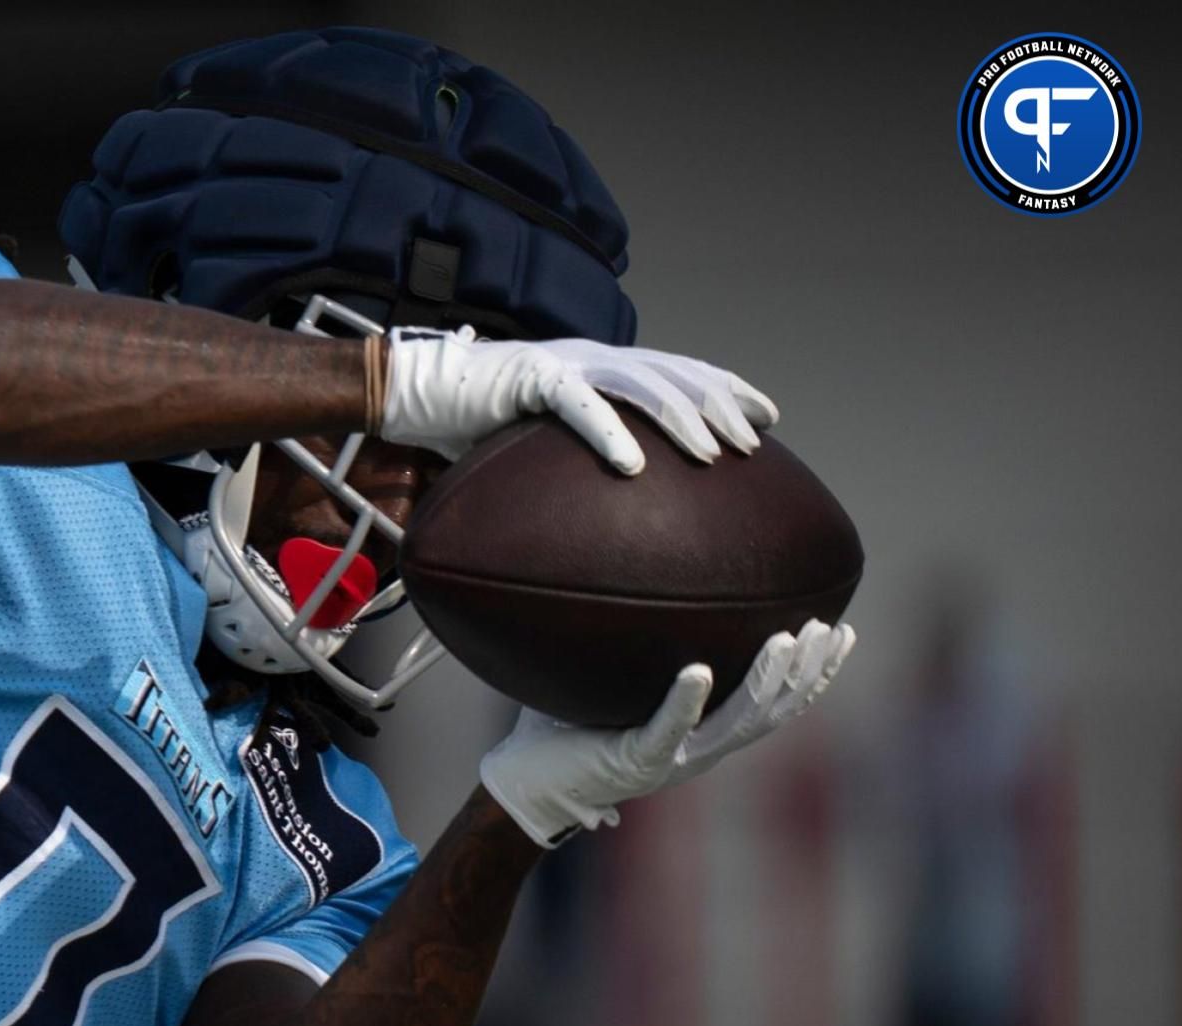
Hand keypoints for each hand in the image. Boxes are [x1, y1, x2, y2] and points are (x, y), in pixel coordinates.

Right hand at [376, 328, 778, 470]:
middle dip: (722, 404)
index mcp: (599, 368)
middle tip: (756, 443)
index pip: (678, 371)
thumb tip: (615, 512)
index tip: (768, 418)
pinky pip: (578, 405)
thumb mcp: (540, 444)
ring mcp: (563, 363)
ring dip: (682, 418)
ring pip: (640, 382)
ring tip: (713, 455)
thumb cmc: (472, 426)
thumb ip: (577, 463)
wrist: (412, 392)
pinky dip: (609, 432)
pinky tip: (633, 465)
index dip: (726, 388)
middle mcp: (590, 357)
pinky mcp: (529, 377)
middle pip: (674, 373)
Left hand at [479, 620, 856, 845]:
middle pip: (773, 713)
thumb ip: (635, 640)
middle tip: (830, 628)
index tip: (844, 633)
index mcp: (703, 733)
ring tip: (786, 639)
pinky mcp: (633, 762)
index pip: (775, 705)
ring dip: (763, 682)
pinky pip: (664, 729)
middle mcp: (698, 749)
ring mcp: (670, 759)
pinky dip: (684, 701)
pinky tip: (697, 670)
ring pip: (735, 724)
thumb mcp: (614, 679)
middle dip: (807, 672)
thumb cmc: (565, 726)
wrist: (526, 785)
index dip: (814, 675)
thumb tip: (636, 570)